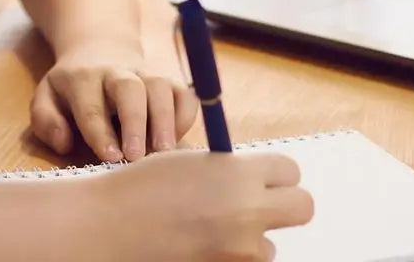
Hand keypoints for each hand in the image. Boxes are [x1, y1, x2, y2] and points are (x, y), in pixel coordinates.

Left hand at [29, 40, 197, 162]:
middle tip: (138, 156)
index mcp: (83, 78)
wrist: (100, 46)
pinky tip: (176, 139)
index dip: (101, 132)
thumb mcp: (47, 97)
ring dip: (165, 119)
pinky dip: (184, 115)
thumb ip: (46, 120)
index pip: (91, 106)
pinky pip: (183, 92)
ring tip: (165, 152)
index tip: (111, 158)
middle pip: (130, 89)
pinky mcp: (167, 79)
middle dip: (135, 122)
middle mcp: (117, 72)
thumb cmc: (73, 86)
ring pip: (160, 86)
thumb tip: (65, 143)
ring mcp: (145, 73)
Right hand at [80, 148, 314, 261]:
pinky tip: (205, 246)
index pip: (290, 170)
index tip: (262, 176)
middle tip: (259, 202)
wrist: (110, 227)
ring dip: (253, 237)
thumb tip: (254, 179)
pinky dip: (234, 258)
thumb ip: (230, 171)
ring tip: (214, 228)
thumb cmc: (145, 186)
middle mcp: (248, 212)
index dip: (275, 173)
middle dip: (284, 202)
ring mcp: (239, 251)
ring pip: (271, 245)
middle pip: (303, 207)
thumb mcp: (193, 162)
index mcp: (239, 174)